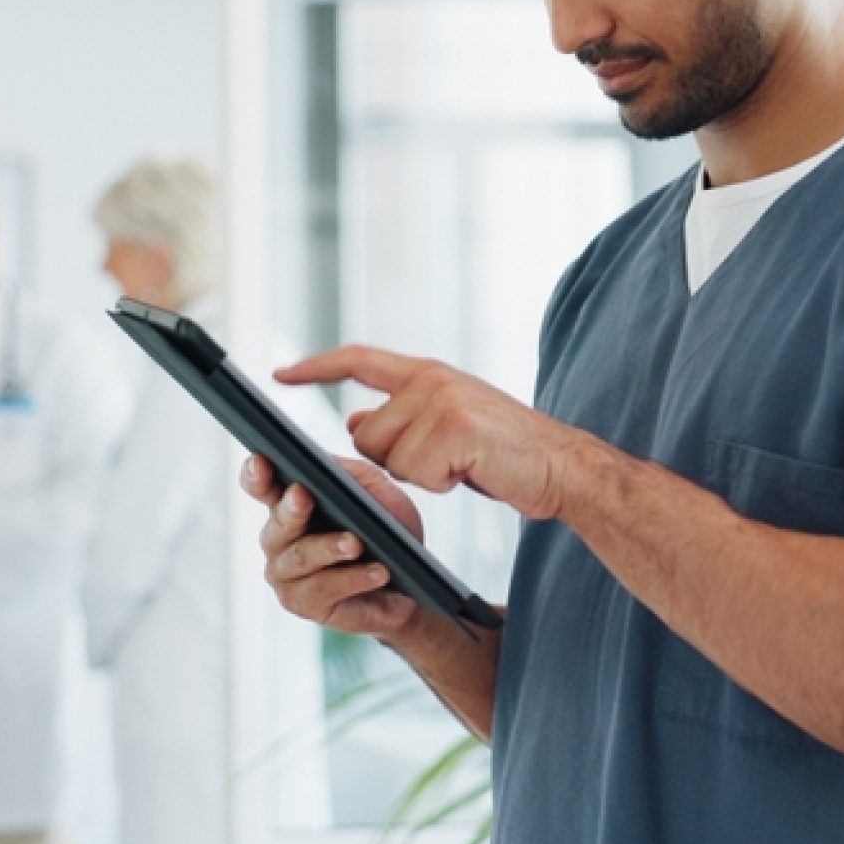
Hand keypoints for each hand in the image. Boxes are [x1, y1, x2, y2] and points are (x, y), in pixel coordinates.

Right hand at [241, 453, 423, 638]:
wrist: (405, 583)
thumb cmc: (384, 533)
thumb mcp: (375, 493)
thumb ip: (350, 475)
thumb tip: (327, 464)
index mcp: (289, 503)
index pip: (261, 484)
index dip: (255, 473)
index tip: (261, 461)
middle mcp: (278, 537)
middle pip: (279, 521)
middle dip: (292, 508)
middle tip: (304, 497)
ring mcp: (285, 572)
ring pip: (302, 555)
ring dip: (330, 547)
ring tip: (357, 544)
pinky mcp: (301, 602)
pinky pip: (323, 587)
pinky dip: (353, 578)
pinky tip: (376, 572)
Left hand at [274, 346, 588, 521]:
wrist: (562, 467)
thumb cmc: (505, 453)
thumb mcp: (447, 427)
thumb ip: (402, 417)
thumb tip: (354, 418)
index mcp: (428, 372)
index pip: (358, 359)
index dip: (317, 366)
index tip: (280, 373)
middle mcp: (431, 378)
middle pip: (365, 432)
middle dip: (393, 460)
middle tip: (445, 461)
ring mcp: (442, 401)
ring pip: (387, 456)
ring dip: (419, 474)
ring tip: (463, 465)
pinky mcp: (454, 429)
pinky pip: (415, 472)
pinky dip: (440, 484)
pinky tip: (472, 473)